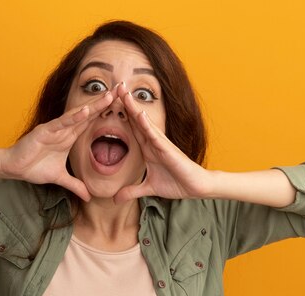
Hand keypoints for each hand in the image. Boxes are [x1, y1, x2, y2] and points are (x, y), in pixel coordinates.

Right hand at [3, 90, 115, 200]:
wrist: (13, 168)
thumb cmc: (33, 168)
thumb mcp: (60, 178)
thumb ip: (75, 185)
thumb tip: (88, 197)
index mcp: (69, 137)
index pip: (91, 122)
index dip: (105, 112)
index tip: (121, 104)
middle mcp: (64, 129)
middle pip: (88, 114)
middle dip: (104, 102)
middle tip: (122, 90)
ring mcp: (55, 129)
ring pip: (77, 115)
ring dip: (93, 106)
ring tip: (109, 96)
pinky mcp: (44, 131)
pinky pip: (61, 123)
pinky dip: (73, 117)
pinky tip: (86, 111)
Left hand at [113, 82, 211, 202]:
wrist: (195, 188)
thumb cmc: (176, 183)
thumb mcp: (148, 189)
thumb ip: (132, 191)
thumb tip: (115, 199)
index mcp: (146, 148)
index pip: (131, 128)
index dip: (121, 114)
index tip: (109, 102)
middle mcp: (152, 142)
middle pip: (135, 119)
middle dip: (125, 102)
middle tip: (115, 85)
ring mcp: (160, 143)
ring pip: (143, 122)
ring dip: (133, 107)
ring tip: (123, 92)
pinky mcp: (167, 149)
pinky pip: (155, 135)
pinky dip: (146, 125)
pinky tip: (138, 114)